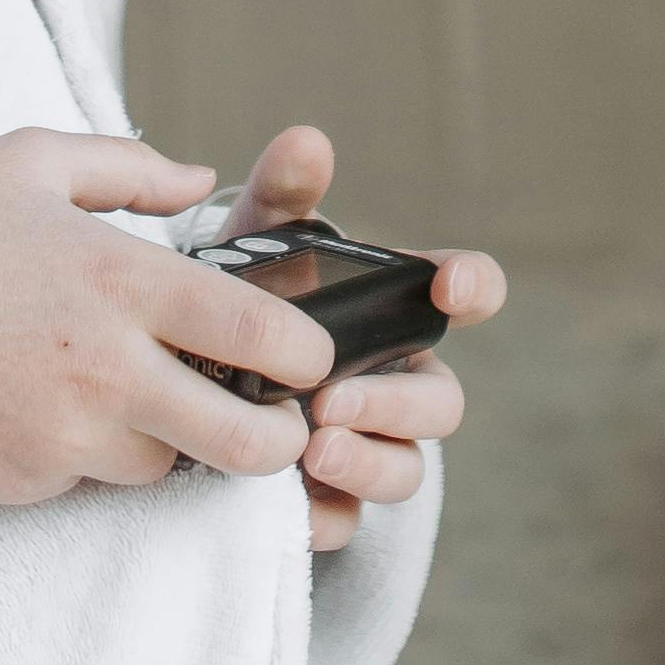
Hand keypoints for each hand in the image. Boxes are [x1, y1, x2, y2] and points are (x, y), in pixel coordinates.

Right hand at [0, 129, 331, 508]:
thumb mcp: (31, 161)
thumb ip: (130, 167)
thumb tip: (201, 178)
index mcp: (123, 284)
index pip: (259, 334)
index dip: (307, 352)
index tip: (307, 352)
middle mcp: (109, 371)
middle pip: (244, 442)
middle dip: (280, 440)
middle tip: (275, 420)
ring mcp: (67, 437)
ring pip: (169, 467)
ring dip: (174, 441)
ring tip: (139, 394)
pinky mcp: (27, 481)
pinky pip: (91, 482)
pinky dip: (95, 455)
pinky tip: (59, 410)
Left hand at [228, 122, 506, 552]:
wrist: (190, 375)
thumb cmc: (246, 300)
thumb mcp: (256, 246)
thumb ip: (284, 196)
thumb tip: (306, 141)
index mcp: (398, 312)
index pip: (468, 291)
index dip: (474, 284)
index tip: (450, 281)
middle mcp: (398, 382)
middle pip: (442, 404)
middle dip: (398, 402)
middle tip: (333, 398)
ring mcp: (369, 447)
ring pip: (406, 471)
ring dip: (368, 461)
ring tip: (311, 446)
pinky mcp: (328, 501)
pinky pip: (346, 522)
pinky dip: (325, 513)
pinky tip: (291, 502)